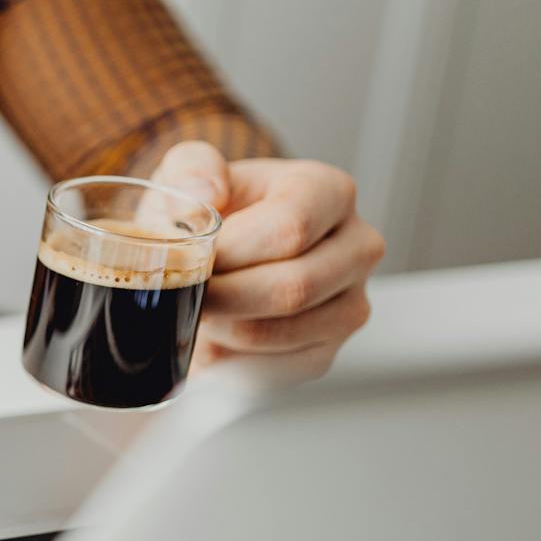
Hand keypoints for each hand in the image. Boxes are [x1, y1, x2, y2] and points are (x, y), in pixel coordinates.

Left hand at [150, 142, 385, 375]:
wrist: (219, 252)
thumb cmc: (210, 210)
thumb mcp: (190, 173)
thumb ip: (191, 169)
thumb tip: (206, 194)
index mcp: (330, 192)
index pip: (290, 229)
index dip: (231, 251)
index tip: (191, 256)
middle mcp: (357, 248)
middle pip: (292, 288)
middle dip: (223, 295)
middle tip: (184, 291)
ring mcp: (349, 305)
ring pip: (278, 334)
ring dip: (222, 329)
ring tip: (196, 309)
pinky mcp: (325, 352)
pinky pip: (272, 372)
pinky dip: (228, 362)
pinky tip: (212, 337)